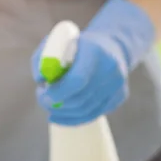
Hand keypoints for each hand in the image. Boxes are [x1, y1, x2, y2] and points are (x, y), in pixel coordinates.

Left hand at [32, 0, 154, 125]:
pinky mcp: (120, 95)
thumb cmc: (78, 44)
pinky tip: (61, 115)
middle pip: (81, 98)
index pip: (77, 80)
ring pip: (87, 110)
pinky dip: (75, 118)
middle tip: (43, 101)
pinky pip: (95, 113)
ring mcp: (118, 84)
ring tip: (51, 106)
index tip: (42, 94)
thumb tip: (40, 79)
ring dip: (64, 113)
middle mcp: (111, 68)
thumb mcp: (58, 42)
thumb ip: (43, 57)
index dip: (58, 92)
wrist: (111, 45)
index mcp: (95, 51)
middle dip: (58, 104)